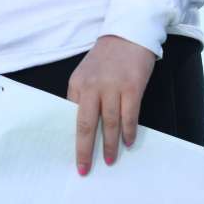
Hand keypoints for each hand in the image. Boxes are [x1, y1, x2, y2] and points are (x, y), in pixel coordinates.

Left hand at [67, 34, 155, 175]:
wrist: (129, 34)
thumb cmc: (106, 58)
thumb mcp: (86, 74)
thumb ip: (83, 96)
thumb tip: (82, 125)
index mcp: (76, 84)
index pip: (70, 116)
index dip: (71, 138)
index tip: (72, 155)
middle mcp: (91, 87)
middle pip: (85, 125)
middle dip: (84, 150)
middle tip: (84, 169)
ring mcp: (112, 88)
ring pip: (108, 124)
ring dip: (109, 145)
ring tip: (109, 161)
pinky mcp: (132, 88)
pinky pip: (129, 116)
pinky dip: (128, 132)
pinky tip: (128, 142)